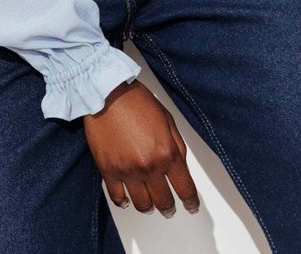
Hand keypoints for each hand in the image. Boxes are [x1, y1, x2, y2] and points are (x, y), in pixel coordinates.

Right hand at [83, 79, 199, 216]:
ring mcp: (128, 171)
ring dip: (149, 207)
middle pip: (164, 202)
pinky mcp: (108, 170)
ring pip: (142, 205)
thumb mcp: (168, 120)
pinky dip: (124, 202)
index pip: (185, 189)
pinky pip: (117, 197)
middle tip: (169, 208)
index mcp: (167, 153)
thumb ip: (177, 146)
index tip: (191, 206)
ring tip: (149, 204)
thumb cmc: (137, 101)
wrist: (108, 92)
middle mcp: (149, 166)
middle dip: (169, 208)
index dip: (191, 202)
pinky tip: (127, 200)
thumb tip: (181, 167)